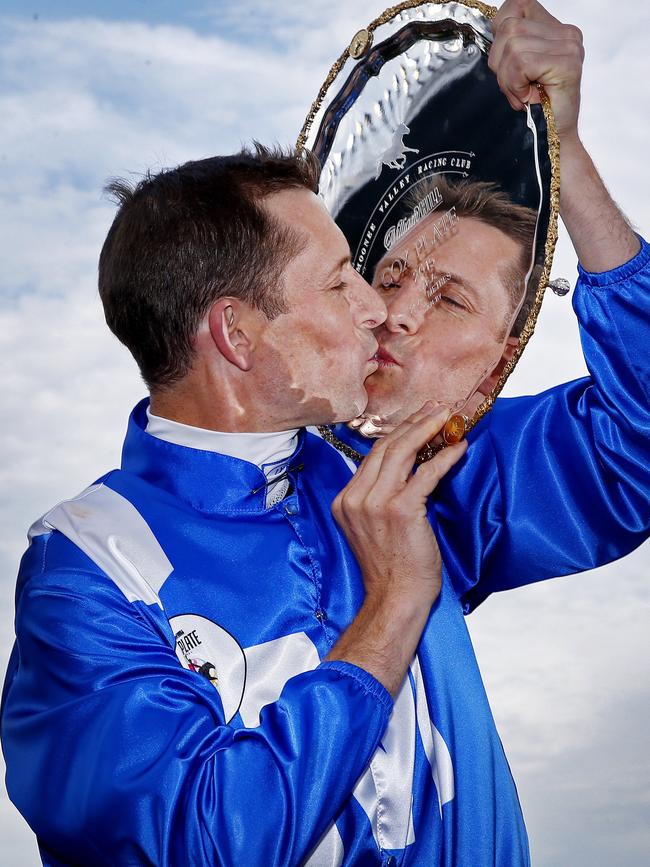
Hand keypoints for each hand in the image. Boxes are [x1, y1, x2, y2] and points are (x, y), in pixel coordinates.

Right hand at [332, 403, 466, 611]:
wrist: (394, 598)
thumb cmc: (391, 568)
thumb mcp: (371, 528)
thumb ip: (378, 499)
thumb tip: (408, 470)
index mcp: (345, 501)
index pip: (372, 456)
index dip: (398, 433)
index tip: (417, 418)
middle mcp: (355, 498)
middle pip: (385, 448)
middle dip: (413, 423)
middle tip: (435, 408)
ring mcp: (375, 503)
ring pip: (402, 452)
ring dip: (427, 430)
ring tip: (446, 417)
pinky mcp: (401, 509)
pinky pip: (426, 473)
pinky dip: (445, 458)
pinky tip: (459, 448)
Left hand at [488, 0, 583, 140]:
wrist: (554, 141)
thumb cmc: (535, 109)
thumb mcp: (517, 70)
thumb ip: (509, 45)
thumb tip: (492, 29)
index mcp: (555, 29)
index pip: (515, 5)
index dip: (499, 32)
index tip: (507, 64)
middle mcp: (566, 32)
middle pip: (508, 27)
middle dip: (500, 64)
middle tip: (515, 88)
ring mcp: (569, 45)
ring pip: (512, 45)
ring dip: (508, 78)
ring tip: (522, 95)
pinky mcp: (567, 62)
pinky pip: (521, 62)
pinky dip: (516, 84)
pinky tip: (528, 98)